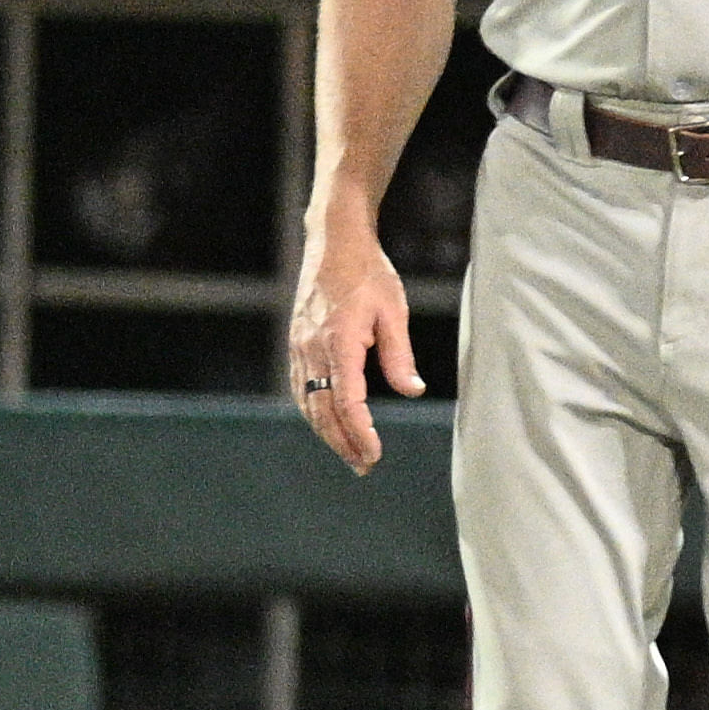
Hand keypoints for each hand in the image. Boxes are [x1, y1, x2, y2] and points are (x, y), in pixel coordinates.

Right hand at [288, 215, 420, 473]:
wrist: (334, 242)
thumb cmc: (369, 273)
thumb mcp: (394, 311)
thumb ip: (400, 355)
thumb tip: (413, 392)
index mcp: (339, 340)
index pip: (348, 401)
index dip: (360, 433)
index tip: (374, 455)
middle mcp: (312, 348)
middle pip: (323, 410)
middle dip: (343, 443)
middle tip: (364, 467)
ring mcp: (299, 347)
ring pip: (308, 402)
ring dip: (327, 433)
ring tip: (349, 454)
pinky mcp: (295, 344)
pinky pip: (300, 388)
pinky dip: (313, 412)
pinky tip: (328, 424)